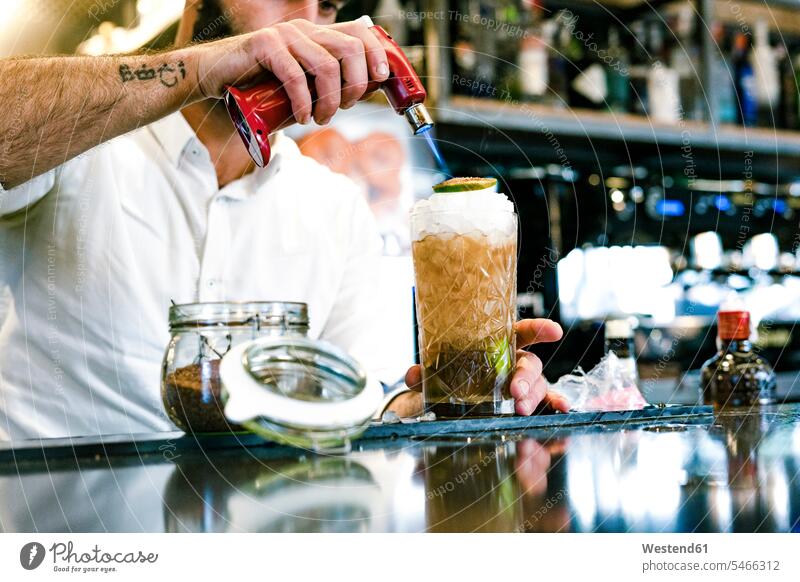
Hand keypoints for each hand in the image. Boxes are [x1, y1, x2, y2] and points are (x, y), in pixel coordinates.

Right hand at [193, 18, 388, 123]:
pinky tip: (301, 116)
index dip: (376, 55)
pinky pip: (295, 76)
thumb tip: (359, 96)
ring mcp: (285, 35)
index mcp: (317, 36)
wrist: (215, 76)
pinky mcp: (264, 45)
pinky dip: (303, 102)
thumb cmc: (259, 85)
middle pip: (349, 50)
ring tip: (320, 118)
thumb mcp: (301, 84)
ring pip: (326, 66)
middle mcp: (304, 30)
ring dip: (330, 101)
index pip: (359, 34)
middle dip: (354, 86)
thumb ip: (324, 85)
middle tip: (343, 109)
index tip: (379, 80)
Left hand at [404, 319, 569, 415]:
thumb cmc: (451, 378)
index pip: (519, 331)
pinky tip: (561, 410)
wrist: (447, 406)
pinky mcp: (524, 404)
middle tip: (515, 391)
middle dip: (526, 377)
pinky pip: (544, 404)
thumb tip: (413, 374)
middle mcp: (514, 362)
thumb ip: (425, 373)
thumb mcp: (435, 375)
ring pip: (538, 385)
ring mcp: (522, 384)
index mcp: (497, 344)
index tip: (553, 331)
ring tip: (521, 409)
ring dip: (534, 396)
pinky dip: (553, 406)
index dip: (537, 329)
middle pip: (529, 364)